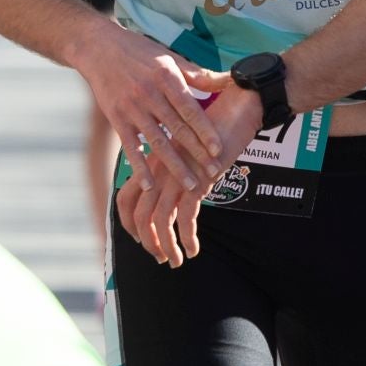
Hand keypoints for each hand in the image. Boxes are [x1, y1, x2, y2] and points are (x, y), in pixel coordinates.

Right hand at [79, 28, 224, 193]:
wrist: (99, 48)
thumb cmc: (139, 52)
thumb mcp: (169, 58)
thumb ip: (198, 75)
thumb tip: (230, 80)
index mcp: (166, 78)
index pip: (190, 110)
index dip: (205, 131)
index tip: (219, 150)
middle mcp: (149, 94)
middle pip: (177, 130)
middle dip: (197, 154)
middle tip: (213, 173)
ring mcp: (131, 108)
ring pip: (157, 142)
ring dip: (175, 166)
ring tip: (190, 185)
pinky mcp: (116, 119)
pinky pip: (130, 147)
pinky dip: (140, 166)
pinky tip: (150, 184)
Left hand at [114, 74, 263, 266]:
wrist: (240, 103)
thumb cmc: (218, 122)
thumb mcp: (190, 146)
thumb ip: (178, 165)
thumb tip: (174, 190)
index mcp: (154, 160)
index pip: (125, 196)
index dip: (127, 222)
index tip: (139, 238)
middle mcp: (160, 168)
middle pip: (137, 214)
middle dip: (145, 241)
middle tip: (158, 257)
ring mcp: (178, 174)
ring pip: (159, 221)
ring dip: (165, 246)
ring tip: (176, 261)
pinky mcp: (199, 180)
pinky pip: (186, 219)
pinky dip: (187, 239)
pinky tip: (193, 250)